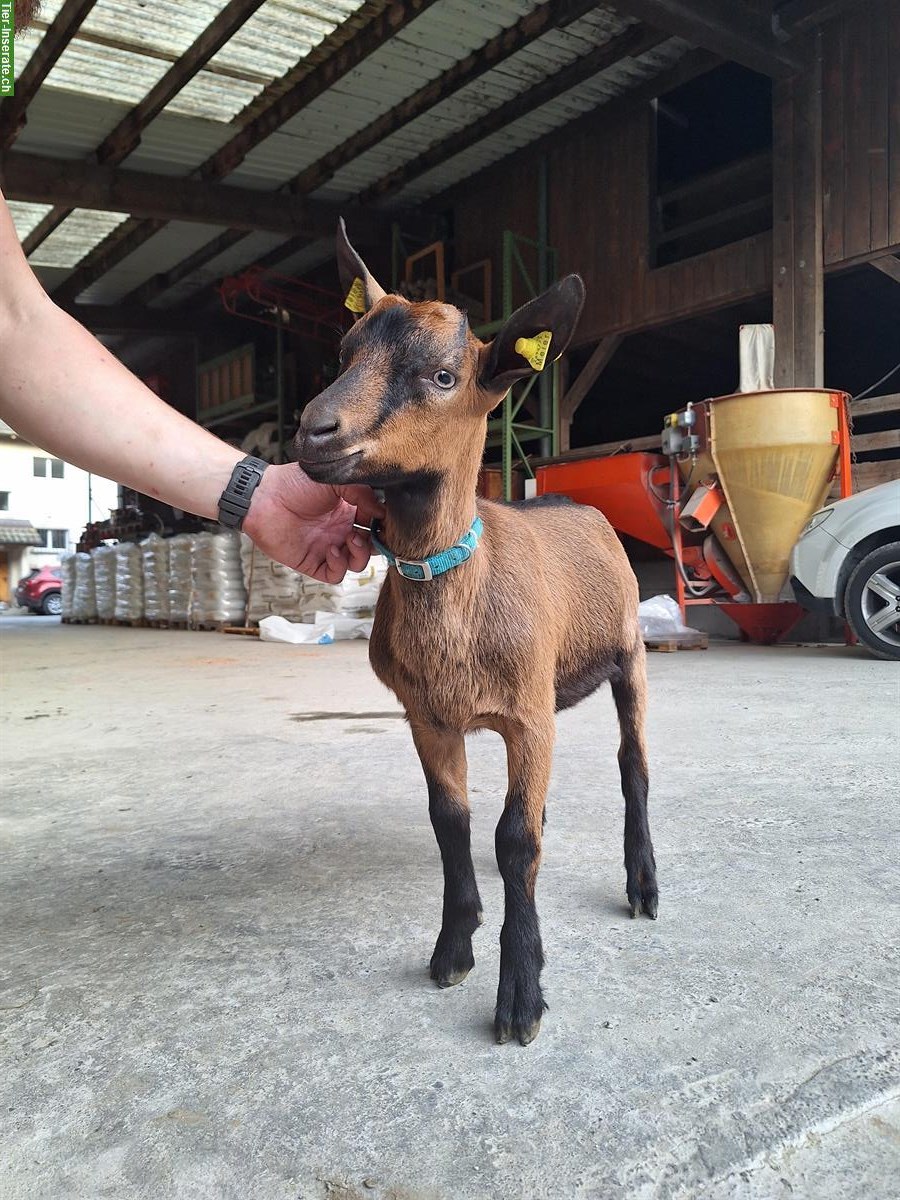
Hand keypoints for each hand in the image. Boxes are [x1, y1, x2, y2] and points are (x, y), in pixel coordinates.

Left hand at [242, 463, 382, 582]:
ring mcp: (328, 546)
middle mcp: (340, 529)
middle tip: (372, 533)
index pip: (376, 523)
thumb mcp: (335, 480)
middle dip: (376, 543)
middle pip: (371, 546)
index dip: (383, 525)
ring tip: (351, 539)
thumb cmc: (294, 483)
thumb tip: (382, 512)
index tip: (388, 522)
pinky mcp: (312, 562)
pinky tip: (332, 550)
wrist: (264, 497)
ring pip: (357, 563)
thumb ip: (362, 494)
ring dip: (360, 554)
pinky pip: (335, 574)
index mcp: (349, 510)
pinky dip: (339, 566)